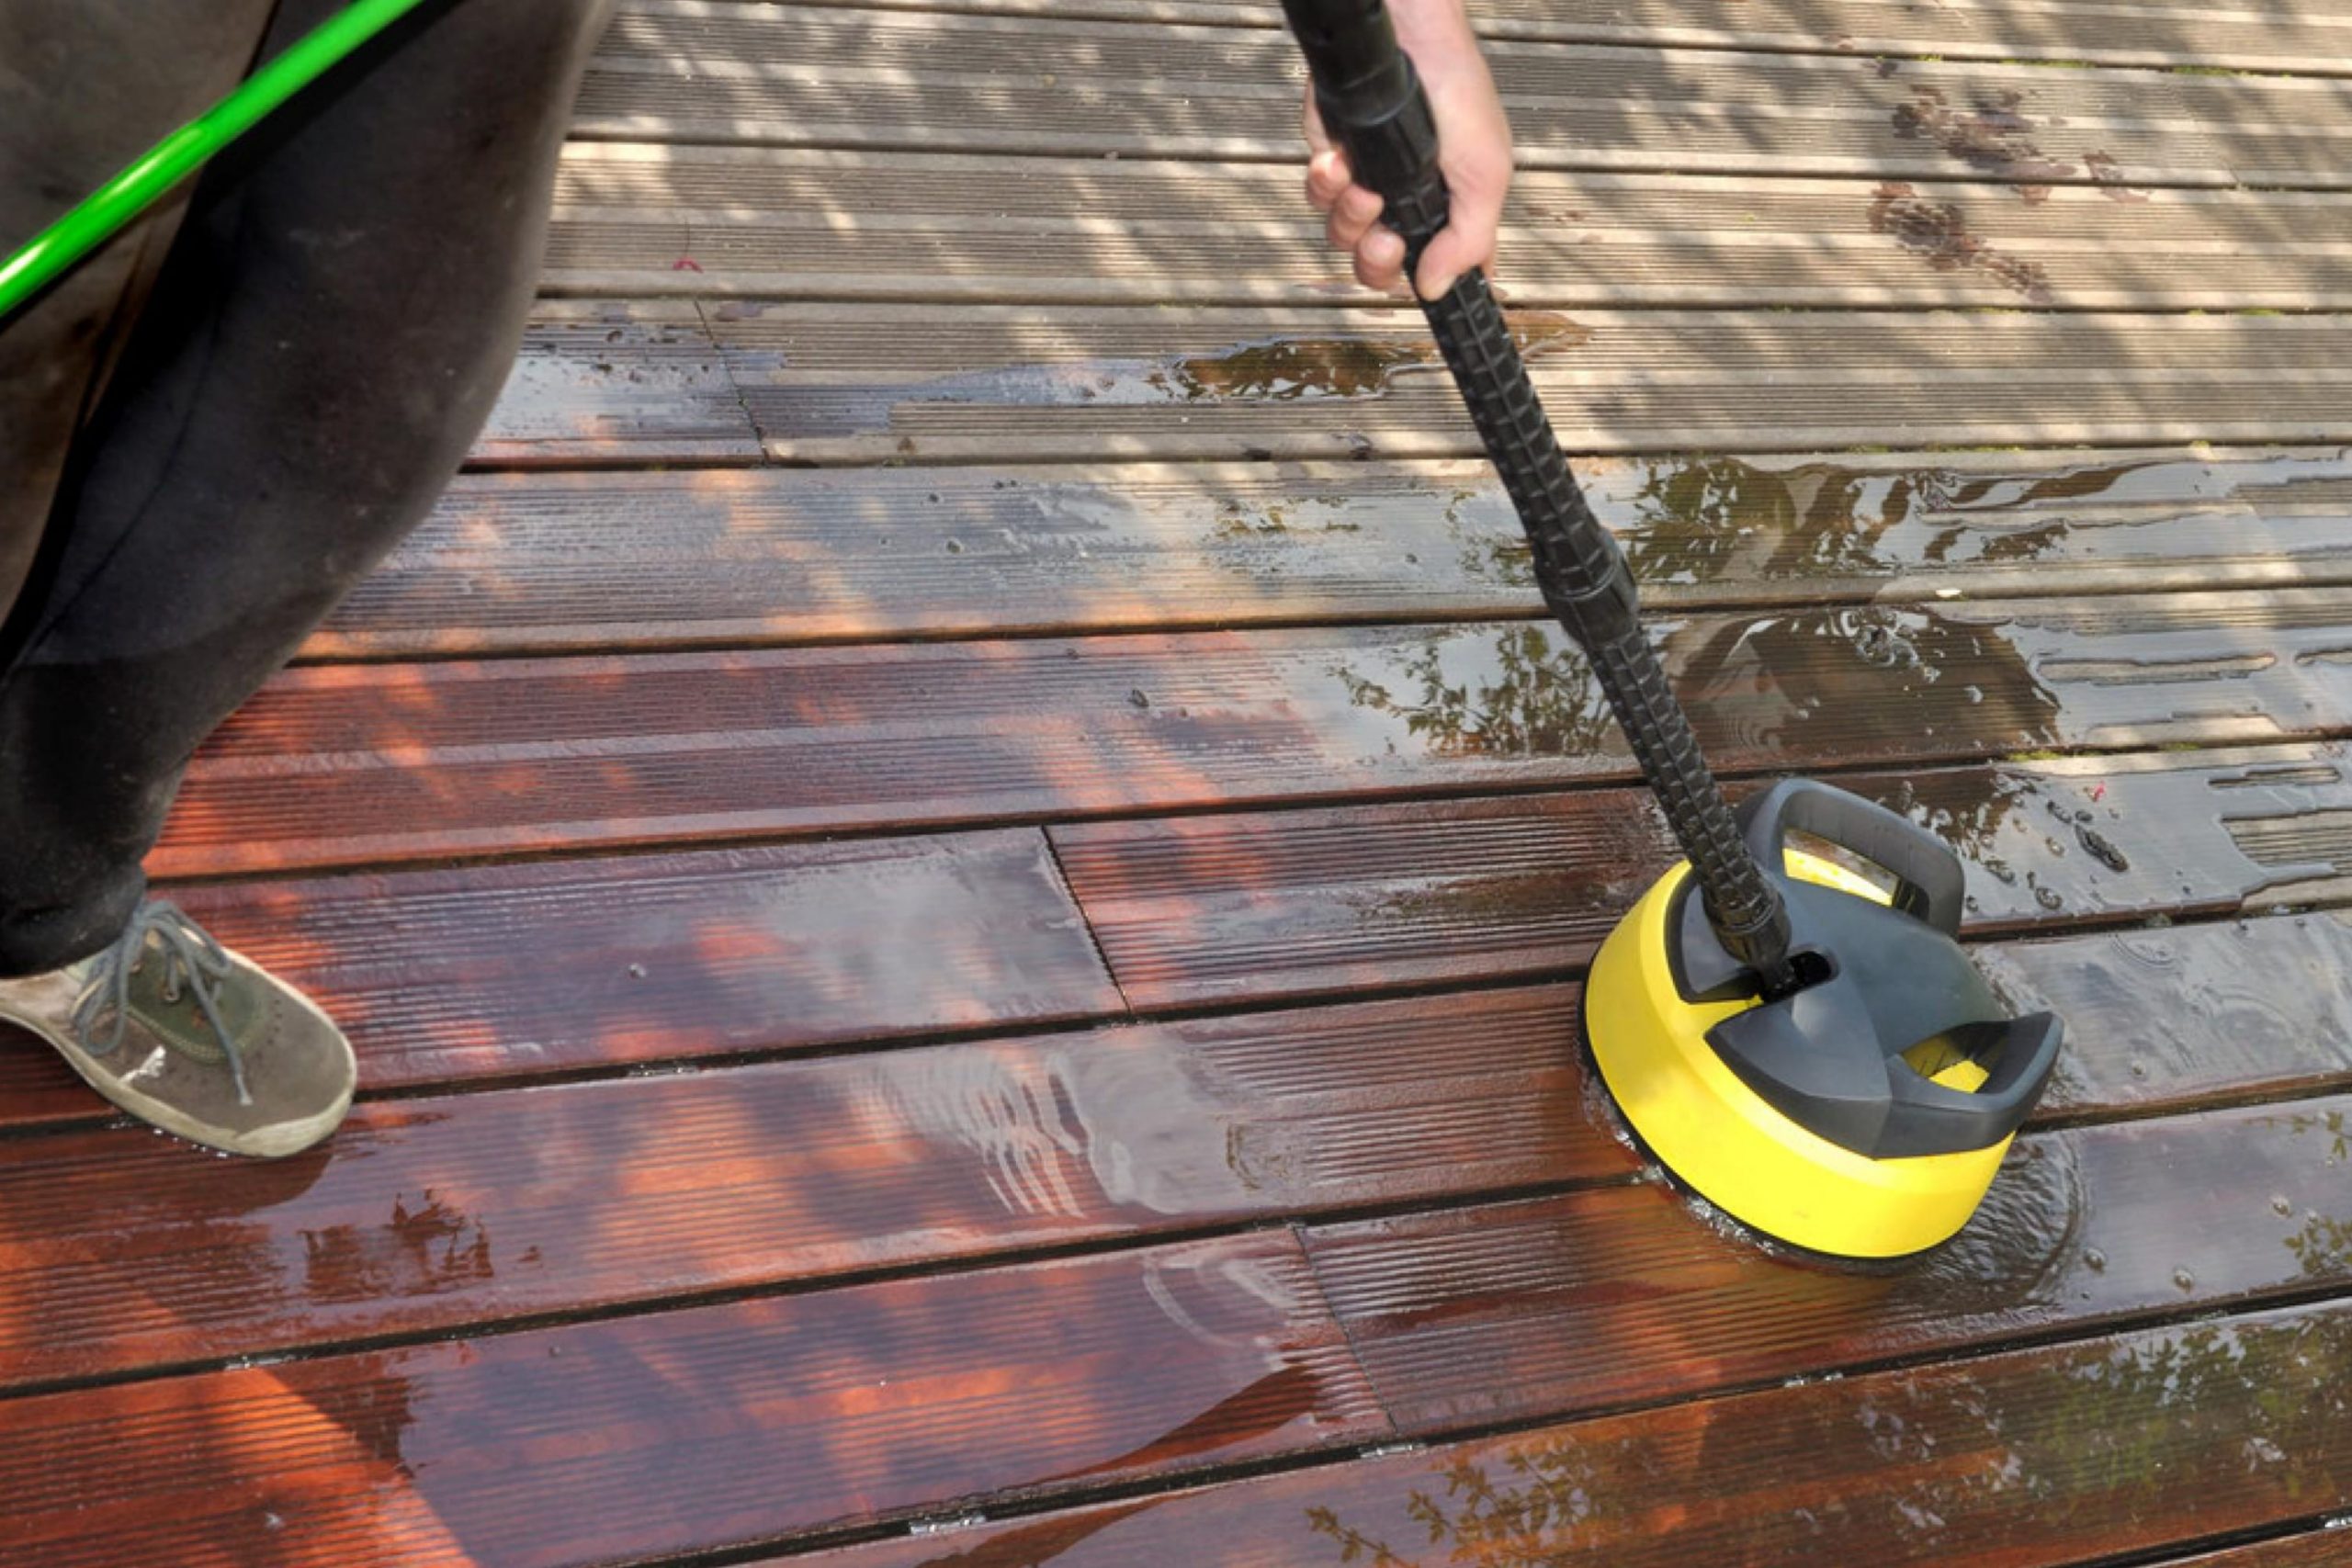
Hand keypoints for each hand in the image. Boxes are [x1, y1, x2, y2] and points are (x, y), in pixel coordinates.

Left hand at [1301, 0, 1511, 299]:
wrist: (1407, 37)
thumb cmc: (1456, 91)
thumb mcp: (1486, 173)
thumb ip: (1467, 240)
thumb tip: (1436, 289)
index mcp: (1450, 213)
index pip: (1440, 271)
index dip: (1430, 287)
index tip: (1426, 296)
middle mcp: (1407, 205)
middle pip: (1377, 269)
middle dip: (1376, 261)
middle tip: (1384, 238)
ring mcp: (1368, 183)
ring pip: (1341, 236)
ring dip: (1350, 218)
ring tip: (1364, 186)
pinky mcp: (1334, 159)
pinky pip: (1317, 194)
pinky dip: (1325, 183)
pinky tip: (1338, 161)